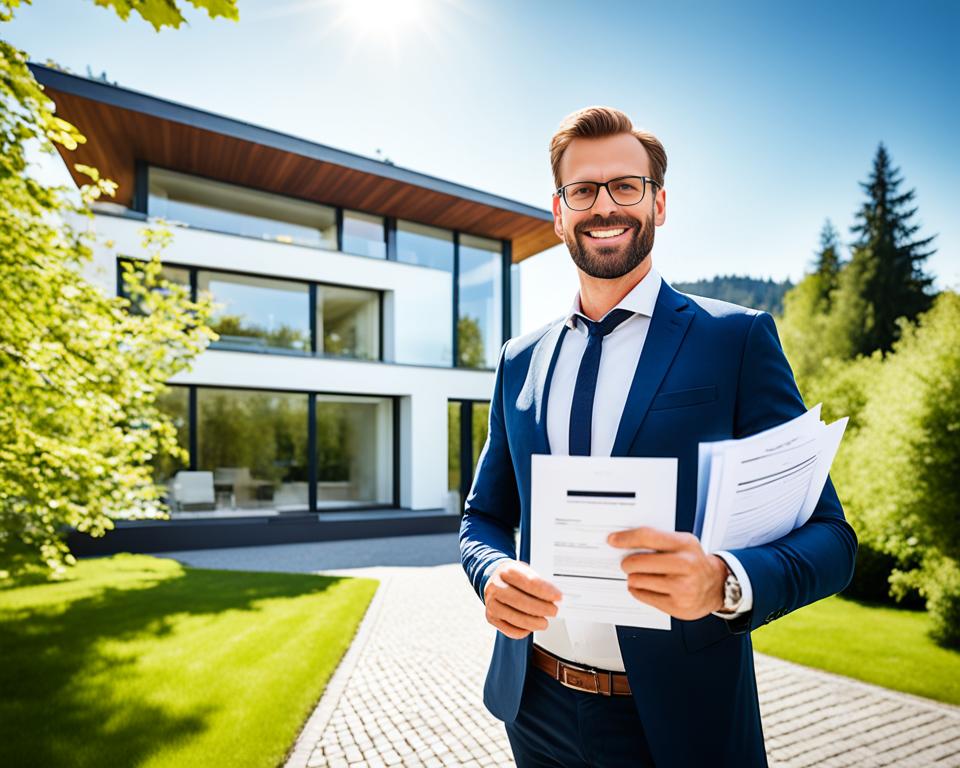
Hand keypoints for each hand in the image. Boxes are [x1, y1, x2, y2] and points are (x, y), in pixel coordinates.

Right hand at [483, 560, 562, 639]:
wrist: (493, 580)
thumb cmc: (513, 577)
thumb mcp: (525, 571)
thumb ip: (540, 583)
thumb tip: (554, 597)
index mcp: (506, 571)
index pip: (529, 583)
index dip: (546, 591)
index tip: (558, 597)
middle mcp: (495, 587)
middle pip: (521, 601)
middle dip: (542, 609)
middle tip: (553, 611)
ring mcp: (491, 603)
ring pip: (516, 618)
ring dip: (534, 623)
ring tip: (544, 622)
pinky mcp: (491, 618)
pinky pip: (510, 630)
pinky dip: (523, 631)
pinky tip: (529, 627)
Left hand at [607, 527, 727, 619]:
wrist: (717, 586)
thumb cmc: (694, 562)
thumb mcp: (683, 543)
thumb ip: (658, 540)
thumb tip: (624, 541)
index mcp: (685, 545)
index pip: (648, 537)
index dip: (626, 538)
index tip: (613, 540)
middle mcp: (686, 565)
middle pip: (638, 562)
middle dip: (627, 563)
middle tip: (628, 564)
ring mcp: (683, 588)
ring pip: (638, 581)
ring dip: (633, 578)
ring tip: (642, 576)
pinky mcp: (678, 607)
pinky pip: (644, 596)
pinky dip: (639, 591)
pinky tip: (647, 587)